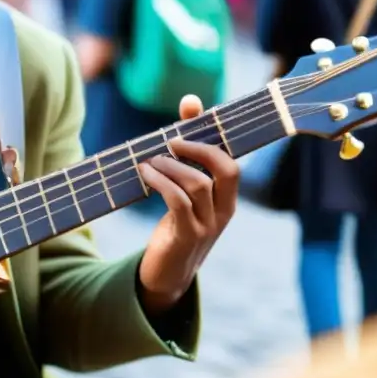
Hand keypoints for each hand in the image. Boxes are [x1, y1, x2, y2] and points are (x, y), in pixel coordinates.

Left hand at [136, 95, 239, 314]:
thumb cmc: (175, 224)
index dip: (212, 133)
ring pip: (198, 184)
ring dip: (170, 167)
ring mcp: (208, 226)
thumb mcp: (184, 189)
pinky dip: (161, 183)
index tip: (190, 108)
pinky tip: (146, 175)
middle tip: (171, 142)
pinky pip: (179, 203)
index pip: (230, 161)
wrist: (167, 275)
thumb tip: (190, 102)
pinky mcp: (186, 237)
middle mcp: (224, 211)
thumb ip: (186, 151)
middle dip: (199, 149)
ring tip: (149, 162)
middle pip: (227, 170)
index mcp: (227, 198)